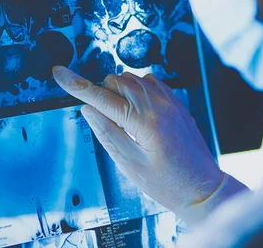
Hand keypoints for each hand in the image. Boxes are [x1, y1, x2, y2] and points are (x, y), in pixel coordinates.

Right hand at [52, 66, 224, 224]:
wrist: (203, 189)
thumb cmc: (167, 184)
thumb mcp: (130, 165)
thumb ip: (108, 133)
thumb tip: (88, 109)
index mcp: (145, 121)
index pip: (101, 97)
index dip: (76, 85)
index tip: (59, 72)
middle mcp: (160, 105)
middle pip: (117, 82)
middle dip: (102, 94)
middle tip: (106, 121)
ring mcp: (171, 102)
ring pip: (133, 79)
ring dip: (120, 92)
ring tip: (124, 121)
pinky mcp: (178, 104)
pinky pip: (152, 82)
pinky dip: (138, 90)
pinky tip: (138, 111)